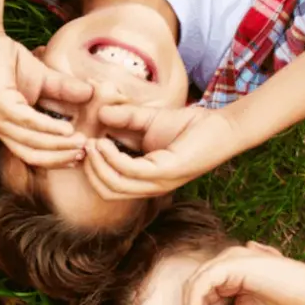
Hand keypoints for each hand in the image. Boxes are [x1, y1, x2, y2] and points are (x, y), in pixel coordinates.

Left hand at [0, 34, 91, 167]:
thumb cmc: (11, 62)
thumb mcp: (45, 79)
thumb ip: (65, 90)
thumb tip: (91, 94)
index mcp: (11, 128)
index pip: (34, 153)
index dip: (57, 159)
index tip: (80, 157)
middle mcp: (2, 128)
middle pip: (32, 155)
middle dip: (60, 157)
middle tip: (84, 152)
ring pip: (31, 141)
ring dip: (58, 145)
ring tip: (80, 142)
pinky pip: (27, 121)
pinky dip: (48, 127)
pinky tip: (67, 129)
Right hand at [83, 105, 243, 199]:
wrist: (222, 126)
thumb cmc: (190, 126)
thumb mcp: (148, 121)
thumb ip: (125, 119)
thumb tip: (99, 113)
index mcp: (144, 179)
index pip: (108, 186)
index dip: (90, 169)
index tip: (82, 145)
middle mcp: (150, 187)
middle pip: (107, 191)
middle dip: (90, 170)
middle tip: (83, 145)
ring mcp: (158, 182)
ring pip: (115, 185)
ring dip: (97, 164)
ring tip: (92, 143)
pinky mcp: (166, 172)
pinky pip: (130, 171)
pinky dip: (112, 158)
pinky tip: (105, 141)